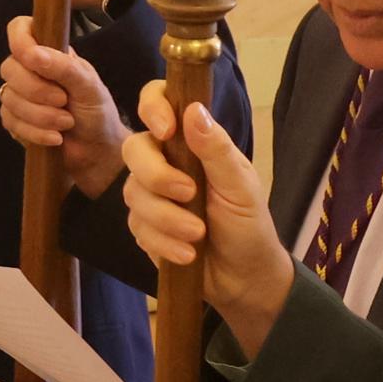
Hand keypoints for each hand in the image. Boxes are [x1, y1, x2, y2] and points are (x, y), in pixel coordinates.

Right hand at [0, 17, 126, 197]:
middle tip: (64, 101)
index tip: (34, 60)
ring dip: (40, 115)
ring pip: (9, 98)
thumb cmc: (97, 112)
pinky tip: (54, 138)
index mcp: (48, 52)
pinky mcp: (14, 121)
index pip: (19, 29)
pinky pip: (10, 121)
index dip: (20, 42)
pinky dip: (34, 132)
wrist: (97, 151)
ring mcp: (19, 95)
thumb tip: (33, 54)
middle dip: (37, 90)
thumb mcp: (89, 86)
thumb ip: (64, 67)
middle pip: (9, 68)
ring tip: (66, 122)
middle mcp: (29, 70)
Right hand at [119, 81, 291, 352]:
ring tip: (197, 236)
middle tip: (189, 194)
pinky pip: (137, 227)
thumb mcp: (241, 186)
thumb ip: (217, 150)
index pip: (158, 102)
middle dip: (157, 175)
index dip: (153, 106)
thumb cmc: (248, 225)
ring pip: (134, 193)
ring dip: (167, 218)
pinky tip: (187, 254)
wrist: (244, 279)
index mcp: (191, 142)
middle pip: (134, 149)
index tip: (166, 130)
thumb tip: (193, 109)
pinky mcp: (143, 227)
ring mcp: (150, 195)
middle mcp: (165, 161)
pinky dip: (164, 242)